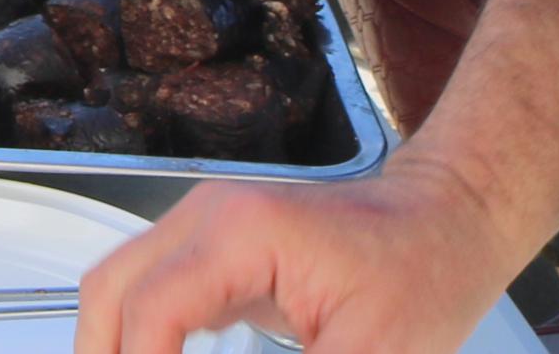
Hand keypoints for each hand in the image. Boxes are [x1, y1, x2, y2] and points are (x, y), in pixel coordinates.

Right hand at [80, 0, 558, 353]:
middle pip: (111, 292)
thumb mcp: (372, 353)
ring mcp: (203, 226)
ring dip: (117, 346)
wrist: (447, 221)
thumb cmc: (424, 275)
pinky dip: (142, 337)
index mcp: (239, 234)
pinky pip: (150, 290)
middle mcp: (205, 218)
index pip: (150, 312)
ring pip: (120, 288)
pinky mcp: (214, 247)